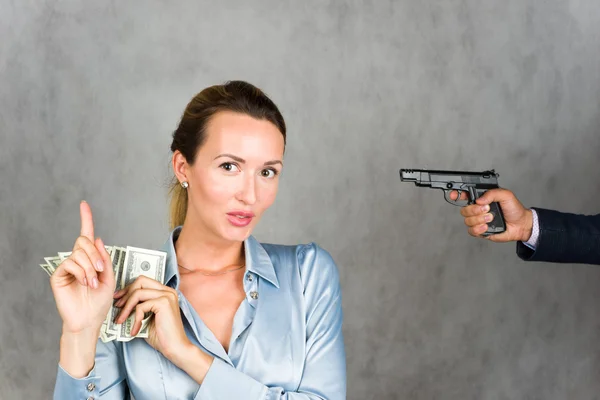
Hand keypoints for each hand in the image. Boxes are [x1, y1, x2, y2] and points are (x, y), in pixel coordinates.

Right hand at [50, 201, 115, 334]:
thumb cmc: (99, 301)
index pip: (88, 235)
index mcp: (91, 259)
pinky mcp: (59, 275)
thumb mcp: (110, 277)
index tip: (84, 204)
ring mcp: (68, 267)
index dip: (86, 219)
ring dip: (90, 266)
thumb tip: (97, 239)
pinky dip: (81, 272)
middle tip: (100, 270)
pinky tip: (85, 283)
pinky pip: (70, 263)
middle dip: (95, 254)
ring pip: (79, 252)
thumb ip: (104, 258)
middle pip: (84, 241)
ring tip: (93, 282)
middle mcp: (78, 260)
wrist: (89, 319)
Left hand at [113, 276, 190, 360]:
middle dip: (126, 293)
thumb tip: (121, 302)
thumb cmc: (162, 336)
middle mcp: (168, 290)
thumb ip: (139, 307)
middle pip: (140, 281)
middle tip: (117, 307)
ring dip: (126, 308)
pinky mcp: (164, 303)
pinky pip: (141, 307)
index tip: (118, 298)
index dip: (128, 288)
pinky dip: (134, 319)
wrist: (175, 348)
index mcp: (165, 292)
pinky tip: (134, 330)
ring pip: (138, 293)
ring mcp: (167, 295)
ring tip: (120, 320)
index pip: (143, 281)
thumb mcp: (147, 317)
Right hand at [450, 188, 533, 241]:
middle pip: (464, 210)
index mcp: (481, 199)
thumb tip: (479, 200)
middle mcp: (477, 210)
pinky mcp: (480, 231)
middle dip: (474, 210)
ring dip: (479, 219)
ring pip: (467, 221)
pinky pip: (471, 231)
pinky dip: (478, 229)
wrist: (521, 224)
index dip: (457, 195)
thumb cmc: (514, 209)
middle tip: (487, 209)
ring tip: (490, 218)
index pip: (465, 195)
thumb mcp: (506, 195)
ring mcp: (478, 221)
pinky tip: (487, 227)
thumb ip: (492, 193)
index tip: (456, 196)